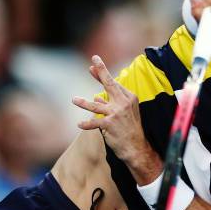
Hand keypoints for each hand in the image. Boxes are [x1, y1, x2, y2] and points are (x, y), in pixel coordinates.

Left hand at [72, 55, 161, 184]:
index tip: (93, 65)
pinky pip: (94, 123)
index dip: (101, 74)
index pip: (113, 83)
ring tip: (73, 100)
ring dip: (83, 103)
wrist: (136, 146)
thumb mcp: (125, 112)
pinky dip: (86, 124)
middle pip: (109, 84)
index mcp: (129, 97)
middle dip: (101, 72)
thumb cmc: (130, 128)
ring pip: (96, 105)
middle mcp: (123, 103)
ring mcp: (116, 113)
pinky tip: (79, 124)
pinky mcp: (110, 124)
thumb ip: (111, 103)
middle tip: (93, 63)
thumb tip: (96, 97)